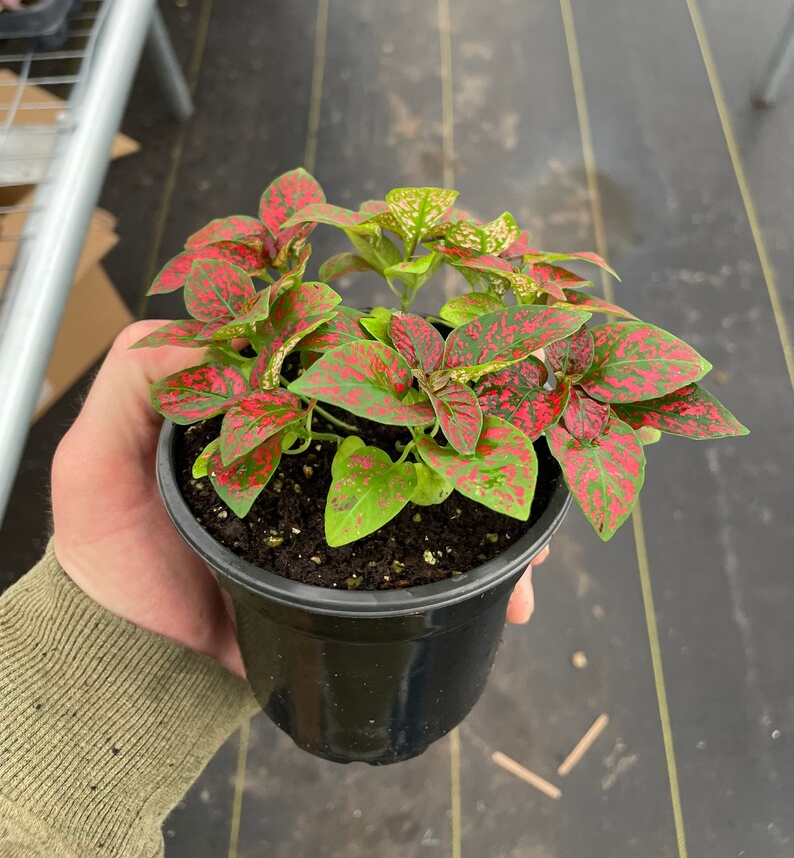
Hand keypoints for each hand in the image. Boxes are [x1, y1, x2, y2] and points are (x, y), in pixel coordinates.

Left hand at [51, 321, 546, 677]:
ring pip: (436, 497)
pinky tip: (519, 594)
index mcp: (267, 410)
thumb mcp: (99, 458)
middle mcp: (318, 454)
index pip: (351, 367)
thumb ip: (135, 381)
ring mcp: (345, 514)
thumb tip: (208, 332)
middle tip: (524, 447)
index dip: (408, 362)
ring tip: (534, 534)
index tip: (462, 367)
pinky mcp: (357, 575)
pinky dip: (482, 578)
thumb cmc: (109, 552)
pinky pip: (428, 566)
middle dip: (476, 438)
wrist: (129, 662)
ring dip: (495, 507)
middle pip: (413, 431)